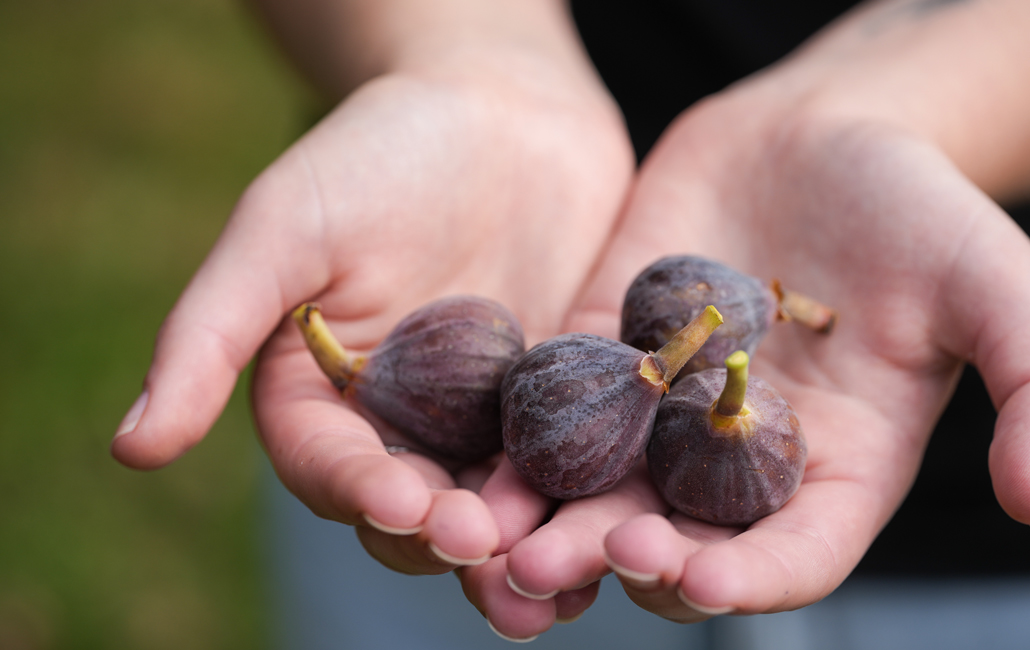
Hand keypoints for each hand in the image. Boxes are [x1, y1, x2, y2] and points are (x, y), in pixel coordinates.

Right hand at [110, 48, 632, 578]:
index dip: (362, 492)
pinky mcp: (556, 400)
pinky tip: (613, 526)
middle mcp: (402, 423)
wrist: (498, 109)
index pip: (332, 466)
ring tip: (552, 585)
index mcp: (323, 397)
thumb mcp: (284, 228)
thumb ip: (211, 333)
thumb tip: (129, 451)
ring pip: (495, 504)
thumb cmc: (376, 153)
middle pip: (415, 508)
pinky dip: (585, 497)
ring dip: (519, 550)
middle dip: (447, 539)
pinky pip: (570, 459)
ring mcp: (484, 419)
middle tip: (486, 558)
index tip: (403, 506)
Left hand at [477, 86, 1029, 631]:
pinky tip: (476, 469)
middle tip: (561, 562)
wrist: (819, 133)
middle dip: (623, 558)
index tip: (695, 580)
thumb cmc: (917, 206)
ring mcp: (665, 414)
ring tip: (501, 543)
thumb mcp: (992, 284)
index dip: (748, 581)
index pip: (794, 555)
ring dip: (553, 524)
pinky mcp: (608, 356)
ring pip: (606, 492)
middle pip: (682, 540)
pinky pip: (561, 414)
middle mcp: (740, 460)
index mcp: (834, 470)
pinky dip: (521, 448)